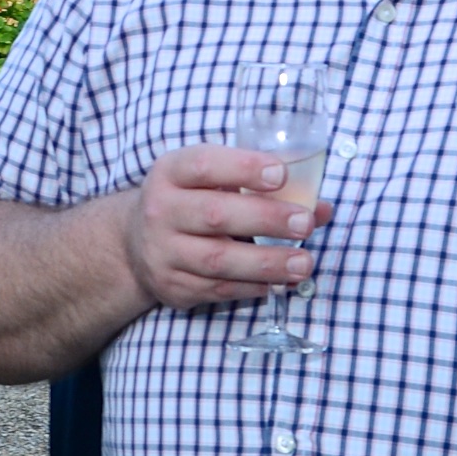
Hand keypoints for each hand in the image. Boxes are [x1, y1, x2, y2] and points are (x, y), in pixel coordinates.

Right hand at [120, 145, 332, 313]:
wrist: (134, 243)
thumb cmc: (189, 201)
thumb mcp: (212, 179)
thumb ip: (262, 187)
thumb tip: (322, 207)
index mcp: (171, 173)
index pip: (204, 165)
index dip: (243, 168)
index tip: (282, 174)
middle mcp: (161, 210)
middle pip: (215, 215)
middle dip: (266, 219)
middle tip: (305, 223)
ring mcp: (163, 252)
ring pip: (218, 260)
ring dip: (266, 263)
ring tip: (303, 263)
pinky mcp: (172, 287)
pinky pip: (217, 289)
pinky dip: (253, 287)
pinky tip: (279, 282)